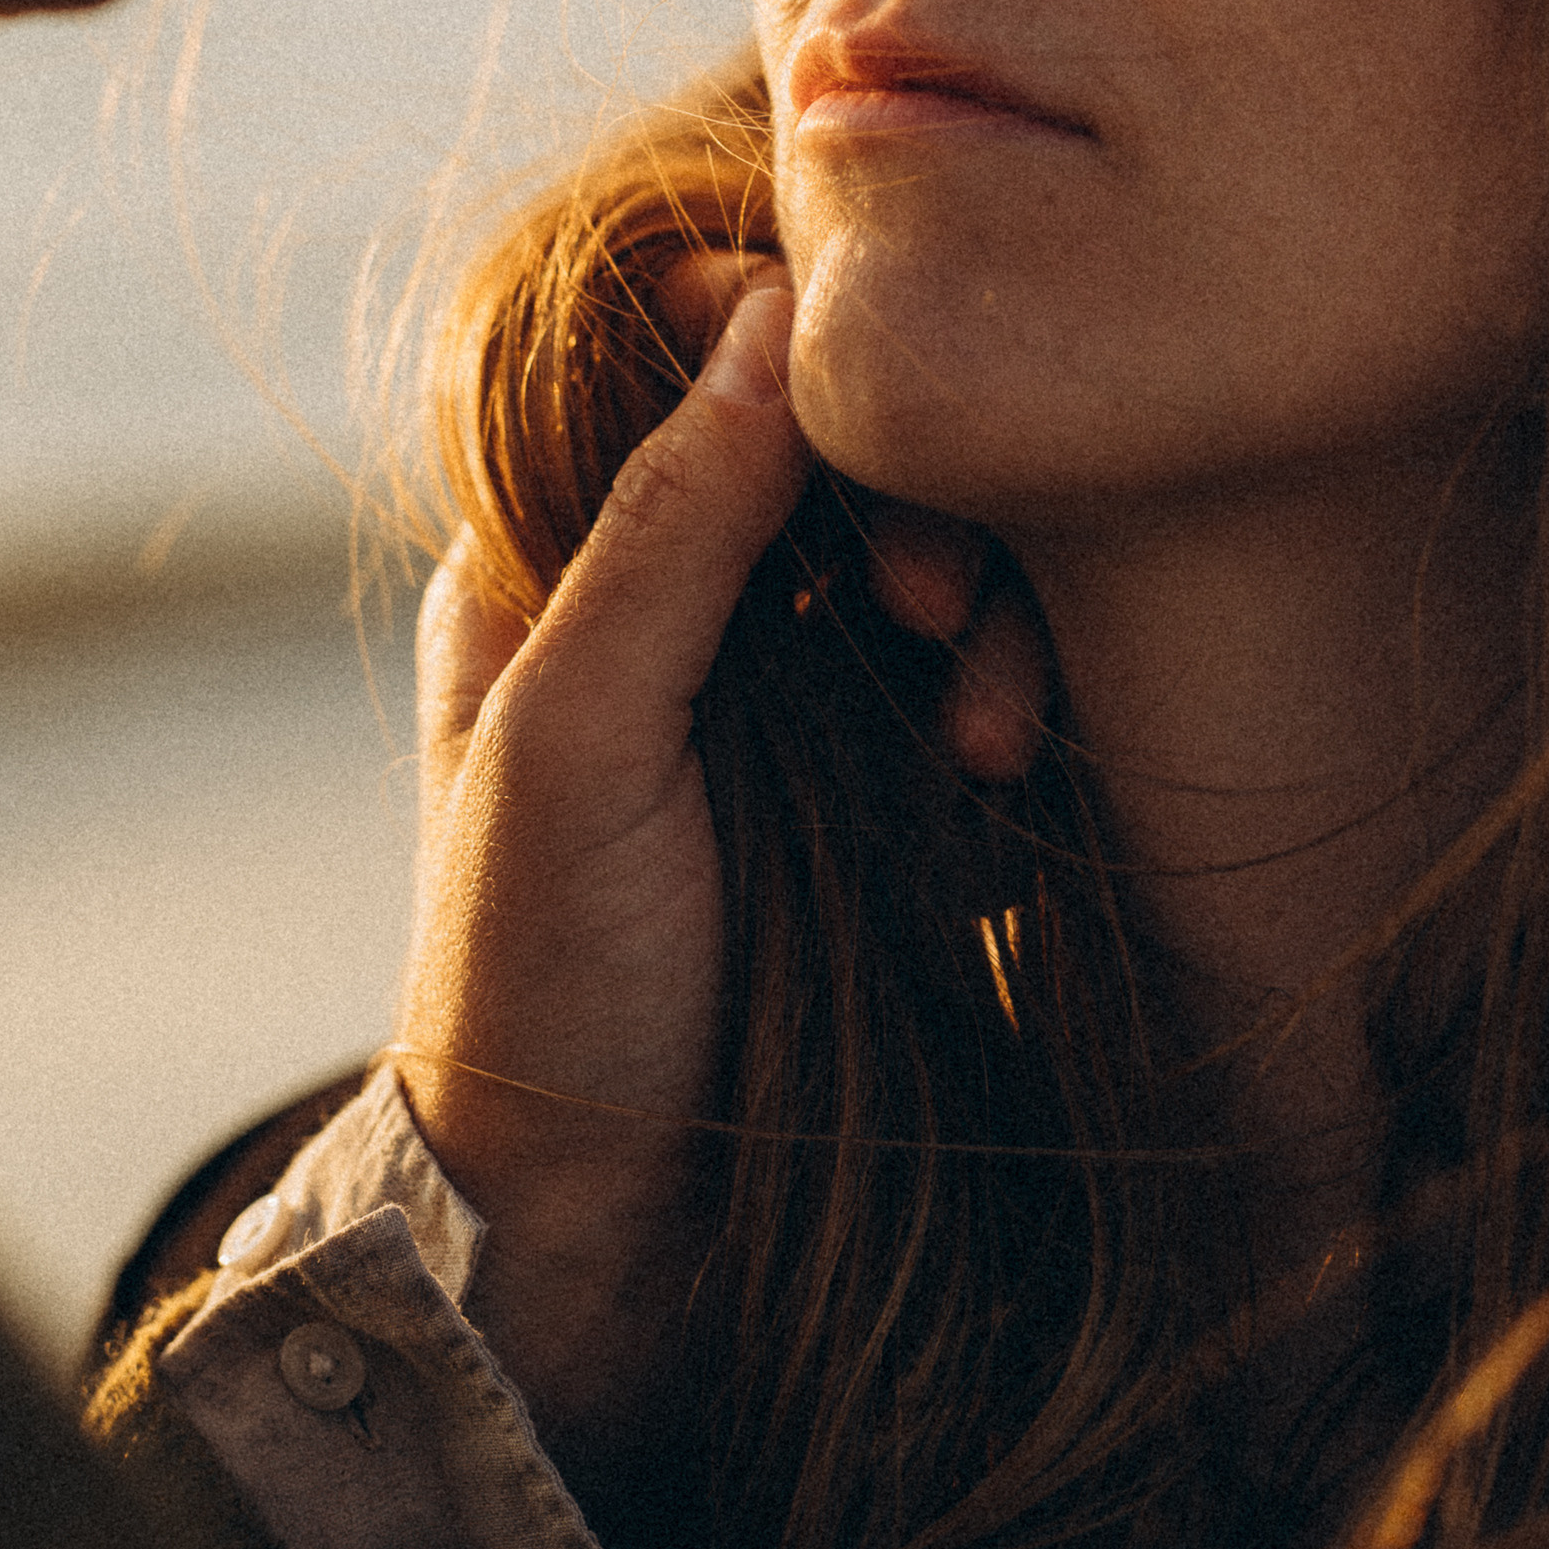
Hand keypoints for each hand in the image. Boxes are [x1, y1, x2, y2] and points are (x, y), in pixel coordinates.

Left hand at [394, 262, 1048, 1468]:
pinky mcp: (890, 787)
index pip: (694, 372)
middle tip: (920, 606)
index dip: (793, 361)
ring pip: (932, 561)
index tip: (866, 410)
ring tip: (973, 733)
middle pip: (843, 456)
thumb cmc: (540, 980)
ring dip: (980, 614)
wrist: (606, 1242)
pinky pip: (981, 680)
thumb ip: (668, 527)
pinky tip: (995, 769)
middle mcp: (683, 606)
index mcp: (561, 565)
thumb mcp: (577, 740)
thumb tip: (768, 306)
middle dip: (912, 504)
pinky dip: (1007, 701)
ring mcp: (796, 697)